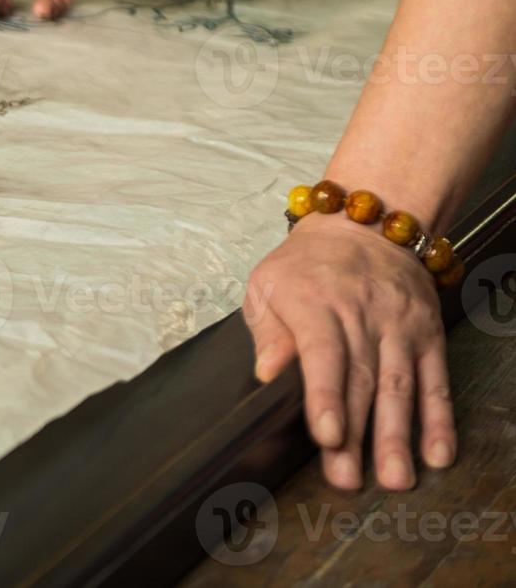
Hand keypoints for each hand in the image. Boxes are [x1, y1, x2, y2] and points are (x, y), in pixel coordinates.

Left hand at [243, 218, 453, 489]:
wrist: (364, 227)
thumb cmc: (305, 265)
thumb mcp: (267, 285)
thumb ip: (267, 331)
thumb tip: (267, 373)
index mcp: (317, 304)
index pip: (324, 354)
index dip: (326, 396)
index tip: (328, 435)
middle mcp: (363, 316)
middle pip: (361, 380)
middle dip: (356, 434)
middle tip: (348, 477)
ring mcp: (400, 328)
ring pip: (400, 386)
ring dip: (397, 435)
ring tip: (394, 477)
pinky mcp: (427, 335)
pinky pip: (436, 380)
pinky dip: (439, 419)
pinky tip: (438, 453)